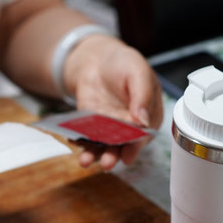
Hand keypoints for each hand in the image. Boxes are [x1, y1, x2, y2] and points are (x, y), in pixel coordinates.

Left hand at [65, 35, 163, 169]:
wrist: (98, 60)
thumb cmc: (124, 64)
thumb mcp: (138, 72)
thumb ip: (143, 95)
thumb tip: (144, 120)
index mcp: (149, 115)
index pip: (144, 135)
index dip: (136, 146)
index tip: (128, 154)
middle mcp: (130, 126)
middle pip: (123, 145)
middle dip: (114, 155)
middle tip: (107, 163)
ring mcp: (110, 127)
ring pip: (104, 145)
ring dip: (95, 154)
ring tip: (85, 161)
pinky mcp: (92, 125)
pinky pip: (86, 137)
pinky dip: (80, 142)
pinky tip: (73, 143)